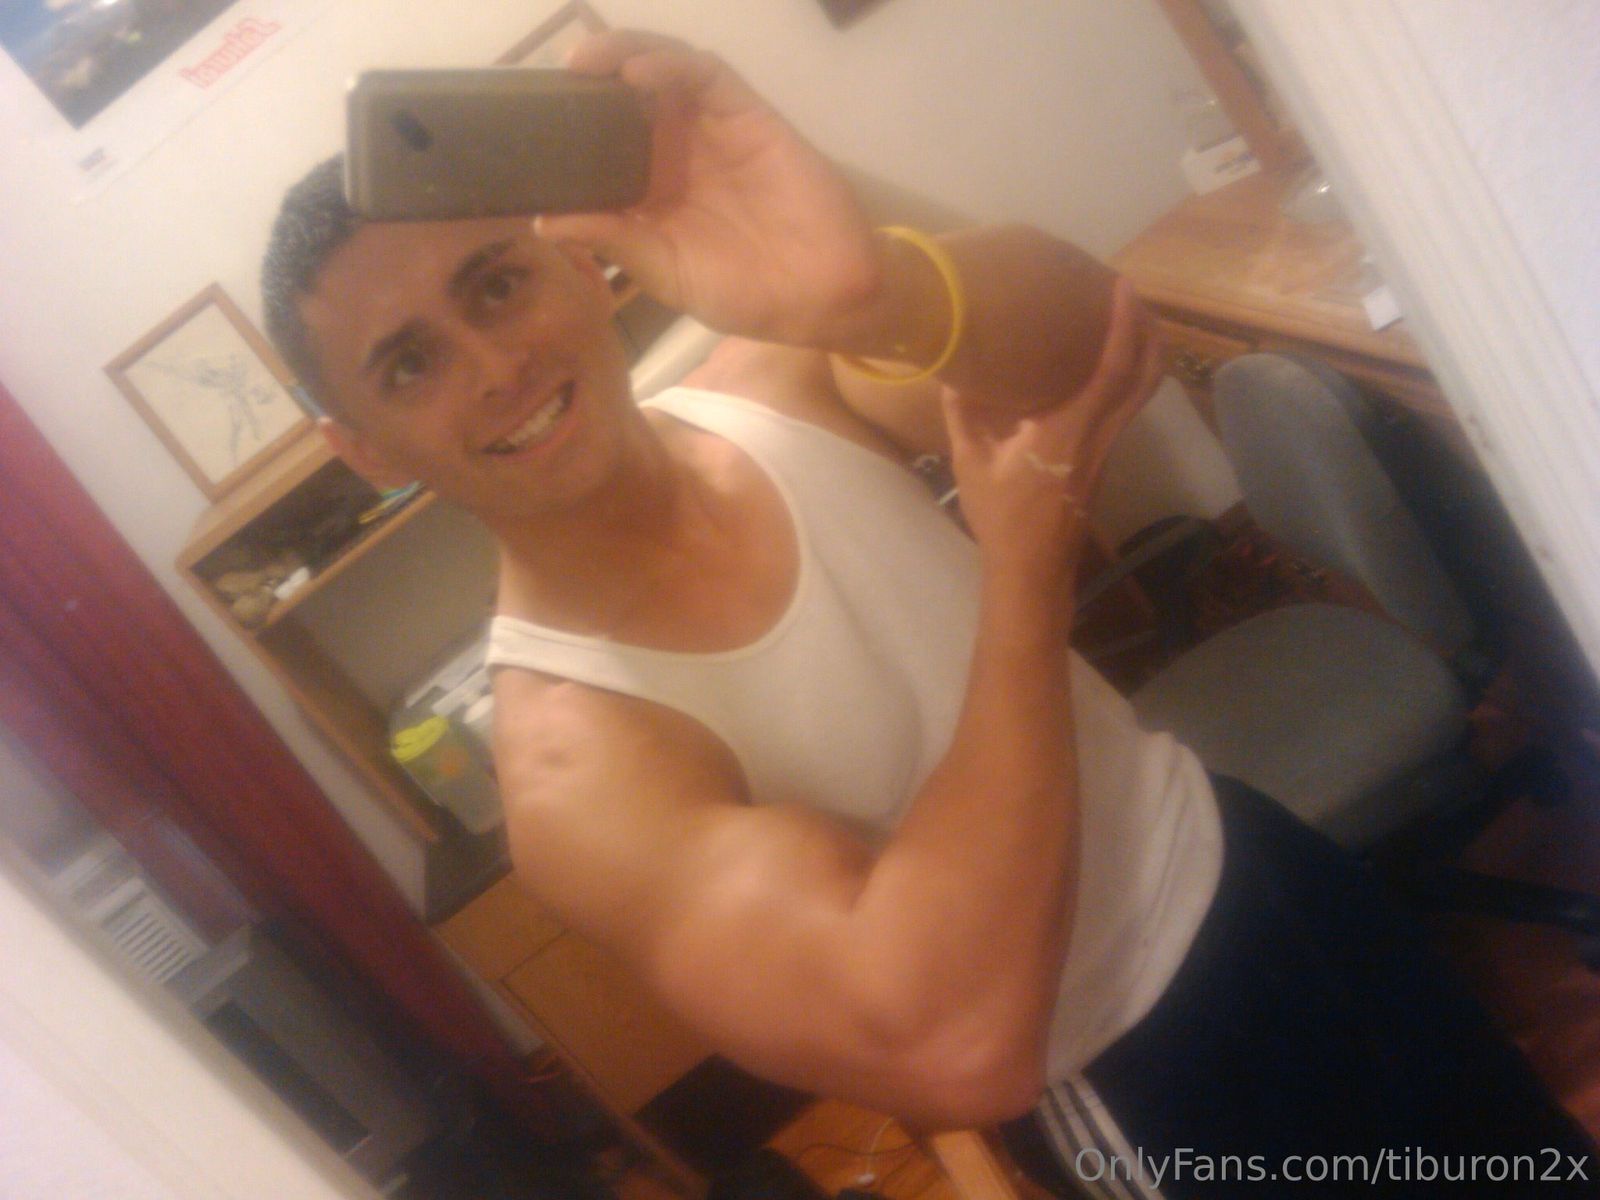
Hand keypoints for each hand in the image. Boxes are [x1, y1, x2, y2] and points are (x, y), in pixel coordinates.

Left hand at [536, 31, 881, 346]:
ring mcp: (710, 129)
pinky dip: (669, 65)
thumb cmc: (744, 292)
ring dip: (622, 55)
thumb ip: (613, 241)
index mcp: (648, 191)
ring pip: (660, 72)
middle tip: (551, 81)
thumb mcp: (664, 272)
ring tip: (587, 63)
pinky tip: (638, 74)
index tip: (525, 125)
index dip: (565, 127)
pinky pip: (705, 75)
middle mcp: (674, 151)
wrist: (820, 294)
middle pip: (622, 97)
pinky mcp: (746, 114)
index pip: (597, 144)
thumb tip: (544, 222)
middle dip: (588, 79)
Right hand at [944, 280, 1163, 590]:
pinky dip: (1127, 375)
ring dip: (1144, 352)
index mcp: (1070, 430)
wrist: (1031, 569)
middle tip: (1132, 295)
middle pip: (1148, 374)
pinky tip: (1102, 364)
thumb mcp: (970, 461)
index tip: (1122, 286)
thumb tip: (951, 369)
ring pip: (1143, 391)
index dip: (1123, 324)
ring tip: (1124, 320)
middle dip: (1149, 330)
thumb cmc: (1001, 517)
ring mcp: (1108, 447)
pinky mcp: (1104, 457)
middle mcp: (1101, 434)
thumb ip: (962, 411)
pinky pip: (1127, 405)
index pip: (1112, 368)